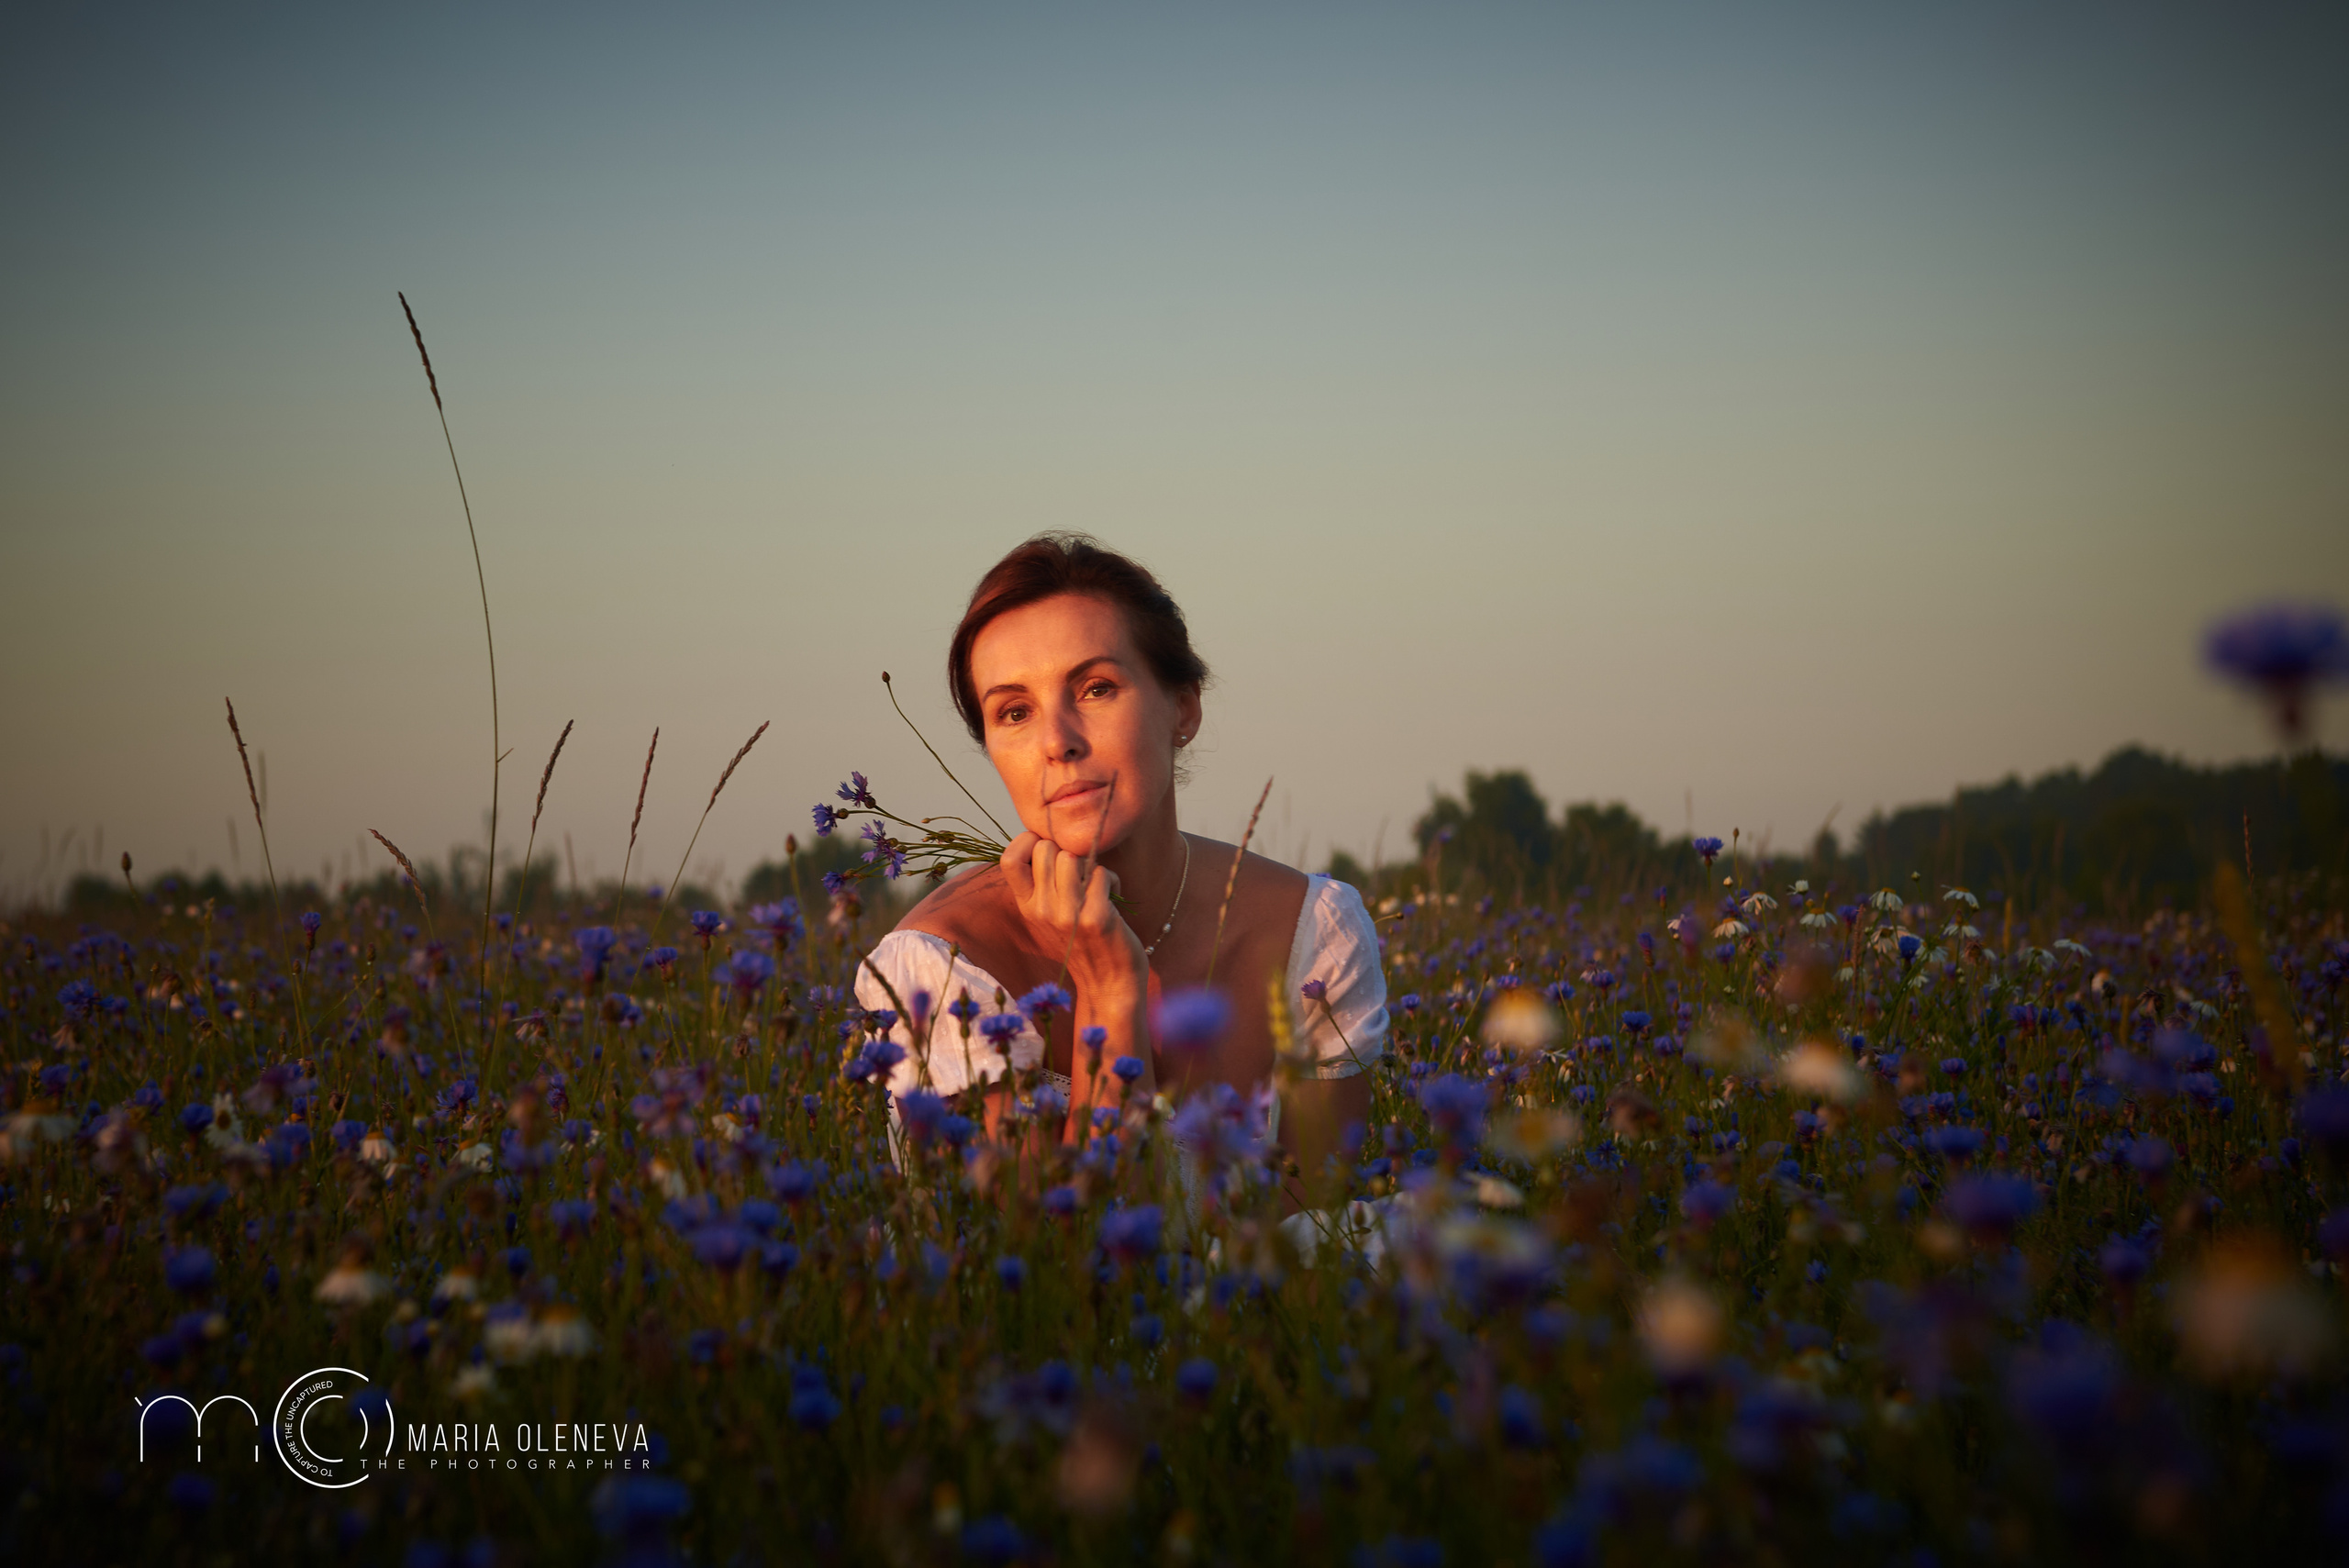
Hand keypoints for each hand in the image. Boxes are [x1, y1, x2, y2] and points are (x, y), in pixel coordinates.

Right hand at [1000, 830, 1144, 993]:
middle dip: (1065, 851)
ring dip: (1089, 865)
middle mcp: (1041, 910)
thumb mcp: (1048, 916)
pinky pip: (1101, 873)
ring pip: (1072, 857)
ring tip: (1095, 885)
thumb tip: (1043, 841)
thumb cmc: (1082, 943)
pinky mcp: (1095, 918)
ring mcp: (1067, 915)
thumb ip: (1041, 884)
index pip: (1009, 859)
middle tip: (1078, 874)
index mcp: (1026, 907)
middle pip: (1045, 849)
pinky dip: (1111, 880)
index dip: (1027, 842)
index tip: (1048, 850)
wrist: (1107, 984)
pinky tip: (1112, 898)